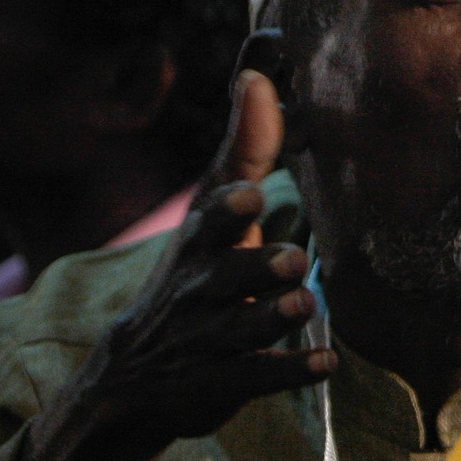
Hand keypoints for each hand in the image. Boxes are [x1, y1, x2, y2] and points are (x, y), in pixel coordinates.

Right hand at [14, 70, 334, 460]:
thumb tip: (258, 77)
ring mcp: (209, 340)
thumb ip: (243, 150)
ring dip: (276, 316)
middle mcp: (201, 290)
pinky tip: (325, 362)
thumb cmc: (194, 274)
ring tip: (302, 304)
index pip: (209, 221)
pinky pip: (260, 379)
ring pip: (244, 329)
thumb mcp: (210, 213)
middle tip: (290, 262)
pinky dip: (292, 370)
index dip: (227, 211)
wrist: (135, 375)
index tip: (247, 199)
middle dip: (258, 267)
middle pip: (227, 276)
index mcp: (200, 244)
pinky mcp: (224, 383)